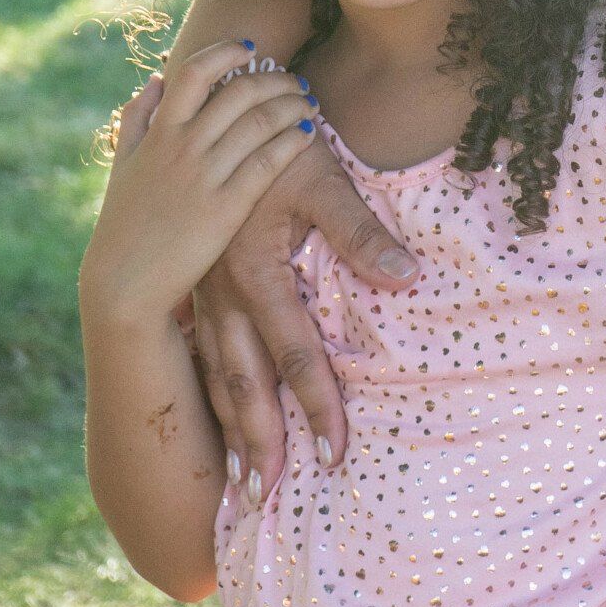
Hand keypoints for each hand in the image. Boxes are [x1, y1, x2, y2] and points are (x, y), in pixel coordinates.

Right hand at [81, 44, 319, 332]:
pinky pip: (268, 162)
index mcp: (157, 134)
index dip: (225, 53)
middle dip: (275, 79)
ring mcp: (204, 177)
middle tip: (295, 81)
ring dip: (292, 105)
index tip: (250, 48)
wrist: (125, 283)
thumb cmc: (125, 223)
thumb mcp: (123, 165)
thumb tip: (156, 82)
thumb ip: (136, 120)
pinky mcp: (226, 208)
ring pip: (259, 123)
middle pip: (238, 92)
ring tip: (309, 104)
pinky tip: (307, 135)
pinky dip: (292, 141)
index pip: (193, 73)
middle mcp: (181, 148)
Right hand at [190, 126, 420, 502]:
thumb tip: (407, 277)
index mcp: (255, 272)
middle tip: (271, 497)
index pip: (294, 354)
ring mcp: (204, 293)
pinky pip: (205, 352)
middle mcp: (223, 293)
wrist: (220, 110)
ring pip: (217, 374)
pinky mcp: (198, 288)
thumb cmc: (280, 144)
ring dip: (232, 427)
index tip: (335, 453)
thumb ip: (362, 231)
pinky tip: (219, 422)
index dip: (317, 405)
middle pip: (244, 382)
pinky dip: (213, 393)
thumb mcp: (322, 179)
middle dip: (261, 440)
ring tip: (244, 479)